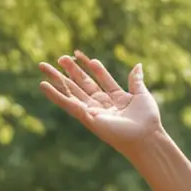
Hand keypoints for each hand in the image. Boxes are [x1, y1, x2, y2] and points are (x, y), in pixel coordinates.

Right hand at [40, 51, 162, 153]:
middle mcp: (102, 105)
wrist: (146, 136)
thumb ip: (136, 81)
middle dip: (70, 70)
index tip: (80, 54)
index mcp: (114, 98)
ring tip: (43, 66)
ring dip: (57, 79)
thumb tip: (138, 65)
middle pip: (82, 84)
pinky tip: (43, 86)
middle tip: (59, 58)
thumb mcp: (142, 95)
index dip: (91, 66)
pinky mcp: (87, 117)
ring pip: (71, 92)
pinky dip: (56, 95)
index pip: (99, 78)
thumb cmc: (147, 120)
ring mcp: (93, 111)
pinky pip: (68, 104)